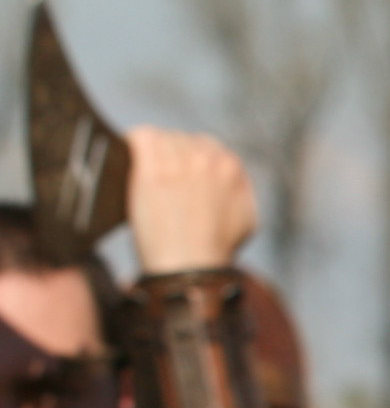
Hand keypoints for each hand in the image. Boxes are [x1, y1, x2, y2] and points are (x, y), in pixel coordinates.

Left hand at [121, 128, 255, 276]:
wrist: (190, 269)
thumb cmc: (214, 251)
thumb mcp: (245, 218)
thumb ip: (239, 190)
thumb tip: (228, 178)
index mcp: (231, 167)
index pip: (202, 145)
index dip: (184, 160)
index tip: (172, 174)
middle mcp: (208, 158)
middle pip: (179, 139)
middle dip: (167, 156)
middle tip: (155, 179)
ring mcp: (181, 162)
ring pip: (159, 137)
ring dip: (149, 153)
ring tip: (141, 174)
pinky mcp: (154, 170)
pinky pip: (140, 137)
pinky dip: (131, 144)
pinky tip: (127, 159)